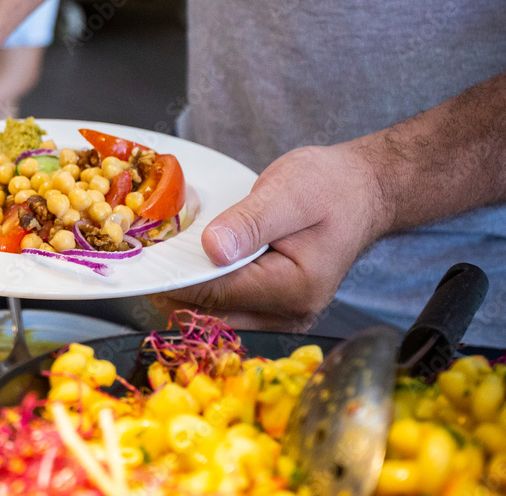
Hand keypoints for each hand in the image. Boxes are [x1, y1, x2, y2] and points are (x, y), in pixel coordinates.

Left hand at [150, 142, 391, 330]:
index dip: (175, 279)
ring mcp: (283, 317)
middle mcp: (289, 314)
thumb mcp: (288, 191)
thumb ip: (250, 222)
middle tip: (146, 258)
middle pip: (212, 314)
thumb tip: (212, 249)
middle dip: (175, 289)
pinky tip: (191, 265)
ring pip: (215, 317)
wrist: (362, 191)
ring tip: (165, 259)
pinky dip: (204, 290)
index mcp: (294, 288)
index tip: (143, 263)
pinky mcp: (274, 309)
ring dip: (187, 291)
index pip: (217, 294)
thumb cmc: (329, 187)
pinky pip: (228, 308)